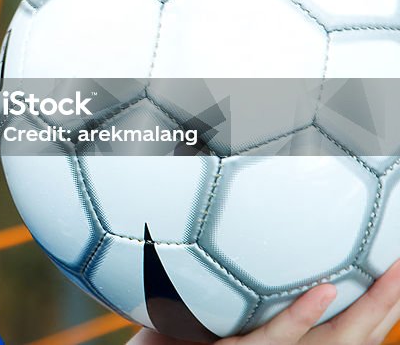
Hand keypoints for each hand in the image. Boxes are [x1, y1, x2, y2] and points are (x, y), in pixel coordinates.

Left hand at [127, 258, 399, 344]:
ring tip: (393, 276)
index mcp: (282, 344)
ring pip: (331, 342)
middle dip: (389, 302)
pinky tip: (324, 290)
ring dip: (368, 309)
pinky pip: (274, 340)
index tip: (397, 267)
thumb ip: (226, 272)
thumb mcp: (204, 304)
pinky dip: (302, 315)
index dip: (377, 303)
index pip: (343, 328)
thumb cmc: (166, 335)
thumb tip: (236, 210)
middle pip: (354, 335)